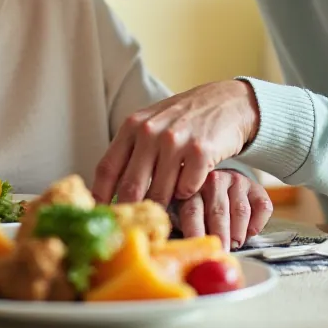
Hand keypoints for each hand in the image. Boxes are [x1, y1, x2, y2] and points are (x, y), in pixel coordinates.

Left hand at [93, 79, 261, 205]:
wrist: (227, 102)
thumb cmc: (184, 119)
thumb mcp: (151, 124)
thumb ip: (131, 151)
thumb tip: (111, 191)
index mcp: (132, 126)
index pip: (107, 168)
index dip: (100, 197)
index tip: (101, 215)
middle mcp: (150, 132)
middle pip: (130, 187)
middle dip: (131, 211)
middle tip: (135, 225)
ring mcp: (175, 141)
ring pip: (159, 193)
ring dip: (164, 203)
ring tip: (169, 200)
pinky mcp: (200, 151)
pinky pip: (186, 189)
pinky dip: (187, 192)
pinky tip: (192, 180)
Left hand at [174, 169, 272, 249]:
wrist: (226, 186)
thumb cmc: (206, 207)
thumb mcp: (194, 214)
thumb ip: (191, 228)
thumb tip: (192, 252)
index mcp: (194, 190)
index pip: (192, 211)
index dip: (196, 232)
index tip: (200, 250)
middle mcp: (215, 182)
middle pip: (218, 211)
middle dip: (221, 235)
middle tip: (223, 253)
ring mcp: (237, 183)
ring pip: (240, 210)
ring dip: (238, 231)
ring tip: (236, 244)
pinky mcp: (256, 188)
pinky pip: (261, 207)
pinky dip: (258, 223)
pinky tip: (251, 232)